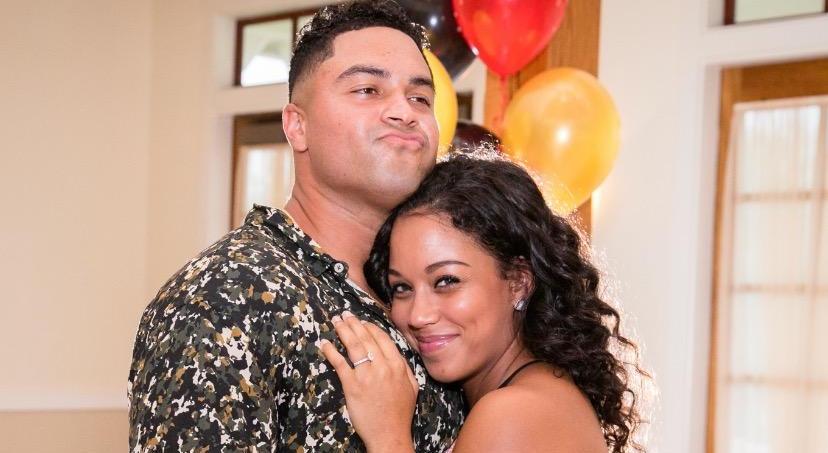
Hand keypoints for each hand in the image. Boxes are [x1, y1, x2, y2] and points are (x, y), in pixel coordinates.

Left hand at [320, 311, 417, 452]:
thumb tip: (397, 355)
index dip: (370, 328)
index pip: (382, 338)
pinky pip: (340, 364)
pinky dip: (331, 352)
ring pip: (354, 346)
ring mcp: (366, 375)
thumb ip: (405, 368)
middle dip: (354, 324)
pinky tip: (325, 344)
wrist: (389, 434)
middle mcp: (382, 366)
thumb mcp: (412, 387)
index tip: (362, 322)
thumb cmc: (400, 414)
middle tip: (344, 315)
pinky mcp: (352, 385)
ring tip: (336, 322)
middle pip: (366, 338)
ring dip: (343, 331)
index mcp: (397, 365)